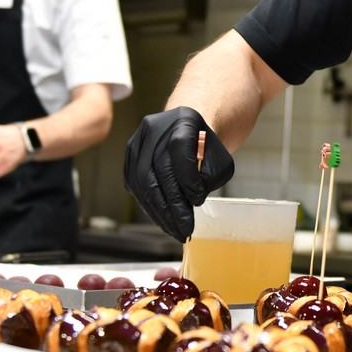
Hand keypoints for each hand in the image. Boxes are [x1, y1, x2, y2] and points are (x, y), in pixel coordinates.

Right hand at [123, 107, 233, 241]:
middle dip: (171, 205)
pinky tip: (162, 220)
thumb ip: (210, 178)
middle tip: (184, 229)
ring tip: (174, 230)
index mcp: (183, 121)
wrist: (189, 128)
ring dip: (158, 211)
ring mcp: (139, 140)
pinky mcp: (130, 154)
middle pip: (157, 169)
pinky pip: (134, 183)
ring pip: (142, 180)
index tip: (198, 201)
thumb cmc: (208, 149)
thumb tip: (190, 201)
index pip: (180, 148)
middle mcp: (156, 128)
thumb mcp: (220, 161)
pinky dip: (148, 205)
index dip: (187, 178)